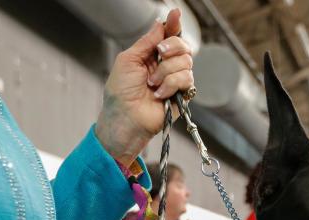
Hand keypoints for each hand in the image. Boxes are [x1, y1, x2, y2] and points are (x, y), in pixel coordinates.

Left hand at [94, 9, 193, 165]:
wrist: (126, 117)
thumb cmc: (121, 91)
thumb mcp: (128, 59)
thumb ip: (147, 42)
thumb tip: (160, 24)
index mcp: (152, 55)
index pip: (168, 35)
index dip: (173, 24)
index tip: (176, 13)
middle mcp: (166, 65)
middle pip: (183, 45)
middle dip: (171, 47)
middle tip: (159, 54)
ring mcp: (176, 80)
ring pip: (186, 62)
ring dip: (166, 72)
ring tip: (152, 84)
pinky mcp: (183, 94)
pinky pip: (187, 79)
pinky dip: (171, 85)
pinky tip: (160, 94)